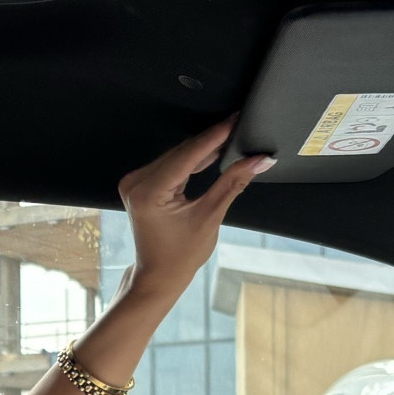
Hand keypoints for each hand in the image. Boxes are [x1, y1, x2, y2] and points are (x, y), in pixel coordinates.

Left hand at [117, 123, 272, 308]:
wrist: (157, 275)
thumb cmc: (181, 255)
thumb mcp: (210, 217)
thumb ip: (233, 183)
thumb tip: (258, 159)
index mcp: (149, 192)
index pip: (188, 155)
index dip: (215, 136)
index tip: (234, 120)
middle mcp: (136, 183)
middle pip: (181, 152)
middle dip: (211, 140)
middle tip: (238, 124)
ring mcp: (135, 182)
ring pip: (176, 156)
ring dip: (202, 148)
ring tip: (230, 134)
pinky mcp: (140, 184)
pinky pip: (169, 165)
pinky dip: (190, 159)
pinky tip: (211, 151)